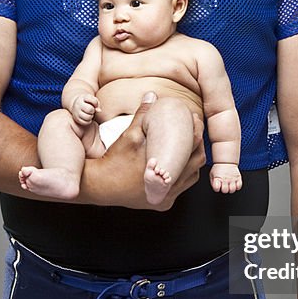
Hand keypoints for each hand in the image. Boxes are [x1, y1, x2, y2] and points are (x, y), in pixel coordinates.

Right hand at [70, 93, 99, 125]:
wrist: (76, 105)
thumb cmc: (86, 102)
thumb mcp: (92, 99)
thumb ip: (97, 103)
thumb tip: (99, 111)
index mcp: (83, 98)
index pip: (93, 101)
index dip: (96, 103)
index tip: (94, 104)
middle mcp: (78, 104)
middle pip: (90, 109)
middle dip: (93, 110)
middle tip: (91, 110)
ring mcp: (76, 112)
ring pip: (88, 117)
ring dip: (91, 116)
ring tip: (89, 114)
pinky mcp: (77, 119)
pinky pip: (86, 122)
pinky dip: (89, 121)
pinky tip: (87, 118)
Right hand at [79, 92, 204, 209]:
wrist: (100, 186)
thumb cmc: (114, 162)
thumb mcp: (129, 135)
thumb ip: (143, 115)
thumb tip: (152, 95)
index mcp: (165, 171)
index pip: (193, 148)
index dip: (197, 131)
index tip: (194, 119)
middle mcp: (169, 189)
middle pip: (196, 163)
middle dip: (197, 145)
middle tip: (194, 129)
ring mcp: (167, 198)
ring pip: (191, 177)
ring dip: (191, 161)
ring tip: (188, 145)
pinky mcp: (162, 203)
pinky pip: (180, 187)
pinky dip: (182, 174)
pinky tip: (177, 163)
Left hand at [209, 163, 241, 192]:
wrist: (226, 161)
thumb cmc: (219, 168)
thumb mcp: (212, 174)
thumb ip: (212, 182)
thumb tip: (215, 188)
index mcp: (218, 178)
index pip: (216, 188)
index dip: (217, 189)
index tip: (217, 186)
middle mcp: (225, 179)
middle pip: (225, 190)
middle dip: (224, 189)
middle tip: (224, 186)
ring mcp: (232, 178)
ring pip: (232, 190)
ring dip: (230, 189)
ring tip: (229, 186)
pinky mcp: (238, 178)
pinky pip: (239, 186)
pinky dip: (237, 187)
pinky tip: (234, 185)